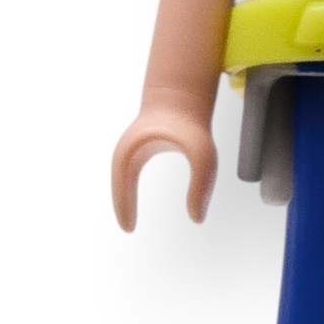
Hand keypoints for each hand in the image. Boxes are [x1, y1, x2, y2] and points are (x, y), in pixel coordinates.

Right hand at [111, 89, 217, 230]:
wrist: (183, 94)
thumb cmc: (192, 124)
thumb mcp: (203, 157)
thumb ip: (202, 187)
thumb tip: (197, 219)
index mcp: (135, 152)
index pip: (123, 186)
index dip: (125, 207)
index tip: (130, 229)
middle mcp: (129, 151)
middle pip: (119, 183)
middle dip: (122, 205)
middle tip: (129, 228)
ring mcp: (133, 148)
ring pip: (122, 179)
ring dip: (124, 198)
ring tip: (130, 220)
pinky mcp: (141, 148)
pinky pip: (129, 174)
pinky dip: (129, 190)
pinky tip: (135, 204)